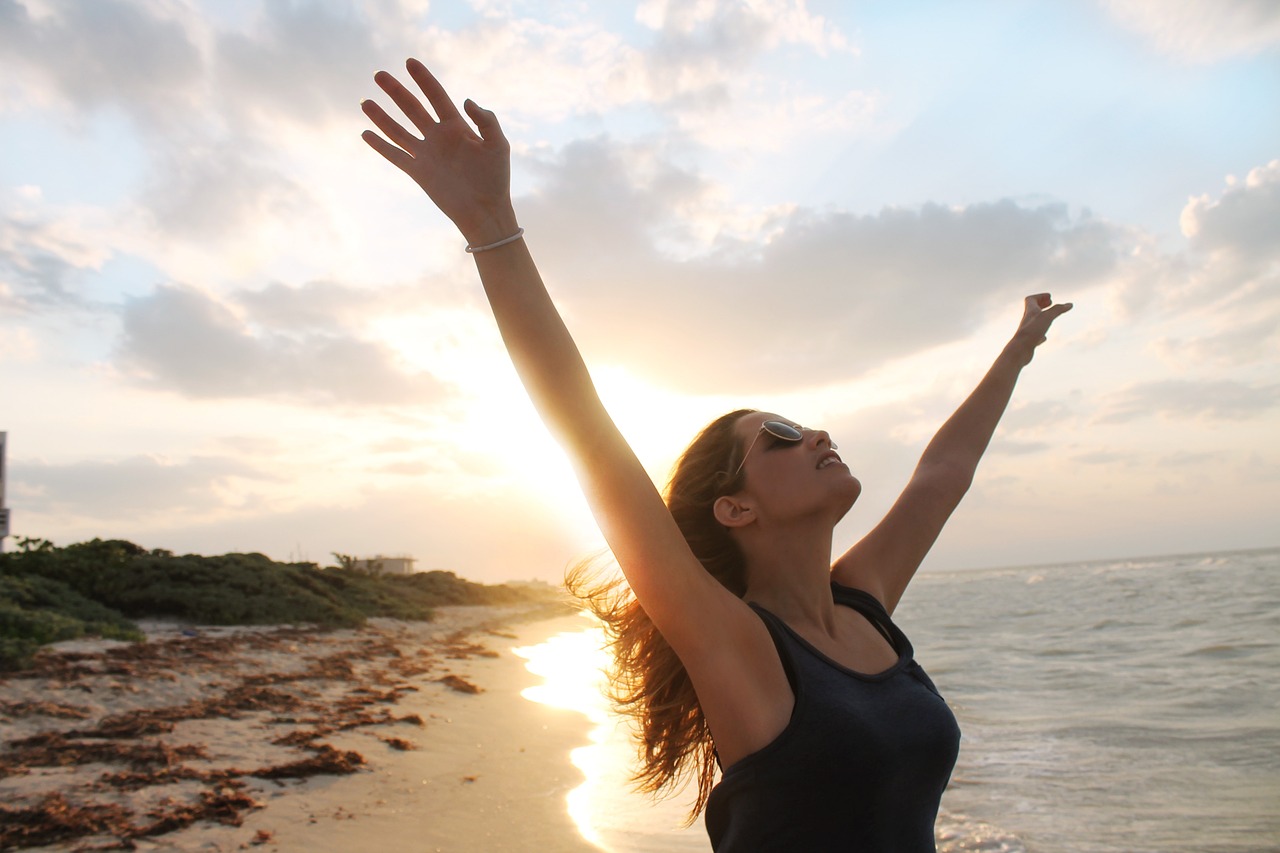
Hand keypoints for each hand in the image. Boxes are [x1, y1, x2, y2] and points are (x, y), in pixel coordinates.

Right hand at [361, 59, 517, 244]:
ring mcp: (427, 154)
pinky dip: (380, 146)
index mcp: (457, 126)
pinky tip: (366, 134)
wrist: (485, 211)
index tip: (409, 62)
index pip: (436, 96)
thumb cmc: (496, 178)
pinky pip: (396, 156)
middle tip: (378, 75)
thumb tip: (465, 100)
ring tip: (364, 101)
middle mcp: (438, 137)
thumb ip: (486, 120)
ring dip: (381, 116)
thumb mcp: (498, 145)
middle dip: (396, 91)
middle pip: (412, 108)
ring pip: (398, 130)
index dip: (423, 79)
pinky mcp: (418, 172)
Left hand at [1007, 293, 1072, 364]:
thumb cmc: (1032, 331)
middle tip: (1051, 303)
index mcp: (1029, 312)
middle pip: (1032, 309)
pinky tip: (1044, 338)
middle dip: (1041, 304)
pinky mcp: (1029, 342)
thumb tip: (1070, 304)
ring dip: (1042, 318)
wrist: (1019, 350)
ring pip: (1034, 322)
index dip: (1040, 296)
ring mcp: (1027, 331)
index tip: (1050, 297)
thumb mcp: (1047, 317)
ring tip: (1049, 318)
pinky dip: (1040, 334)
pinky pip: (1034, 336)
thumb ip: (1058, 310)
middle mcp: (1027, 320)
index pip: (1031, 299)